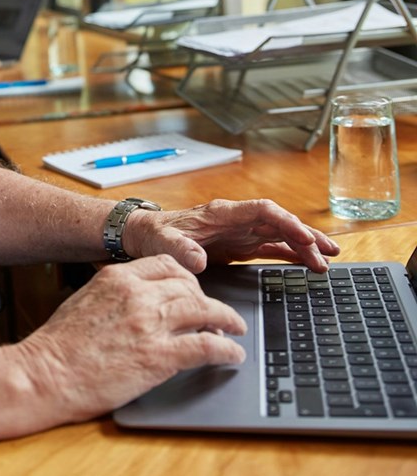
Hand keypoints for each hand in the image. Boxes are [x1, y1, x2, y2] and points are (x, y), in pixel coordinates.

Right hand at [15, 255, 246, 421]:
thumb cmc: (57, 347)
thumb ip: (115, 294)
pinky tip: (233, 355)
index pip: (167, 264)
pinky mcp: (159, 356)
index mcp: (118, 277)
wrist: (44, 375)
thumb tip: (138, 300)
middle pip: (191, 287)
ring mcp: (150, 324)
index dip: (189, 278)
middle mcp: (137, 294)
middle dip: (209, 300)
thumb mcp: (85, 301)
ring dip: (227, 320)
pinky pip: (206, 346)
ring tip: (236, 329)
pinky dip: (226, 350)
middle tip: (219, 313)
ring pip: (205, 311)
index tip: (196, 289)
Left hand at [124, 198, 340, 274]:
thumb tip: (198, 261)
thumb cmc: (155, 235)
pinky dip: (291, 255)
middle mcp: (236, 220)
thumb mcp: (163, 244)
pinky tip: (308, 264)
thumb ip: (180, 250)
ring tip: (329, 260)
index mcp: (222, 213)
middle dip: (305, 236)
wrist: (145, 236)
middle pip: (279, 222)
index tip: (304, 237)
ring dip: (304, 247)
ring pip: (280, 236)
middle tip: (329, 253)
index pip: (263, 211)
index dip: (286, 221)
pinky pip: (271, 248)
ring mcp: (240, 232)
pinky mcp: (239, 246)